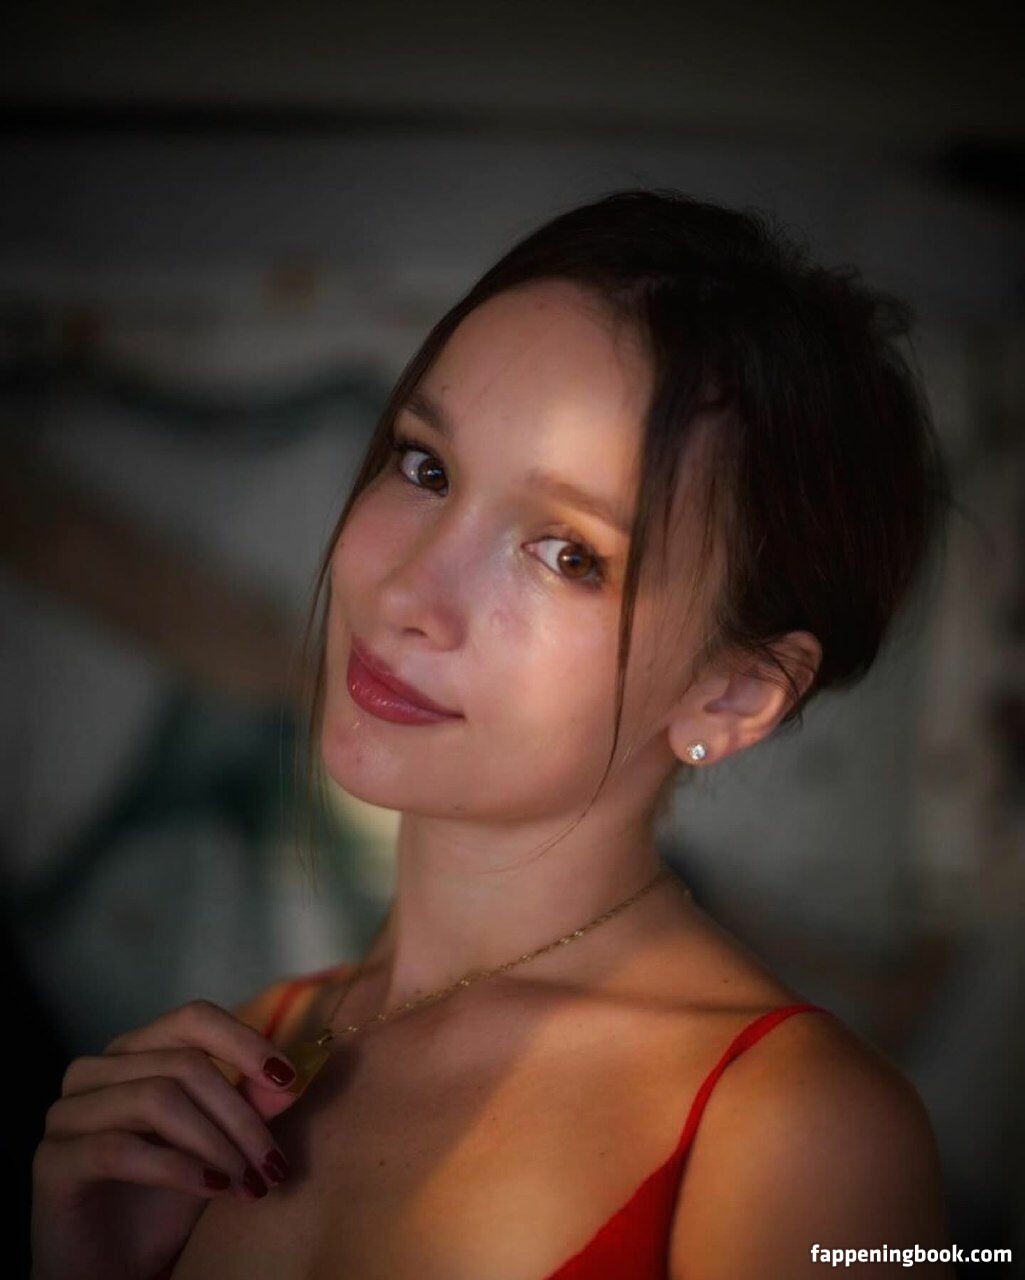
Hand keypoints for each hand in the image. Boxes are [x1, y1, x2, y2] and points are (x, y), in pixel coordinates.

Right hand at [30, 997, 302, 1279]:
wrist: (110, 1269)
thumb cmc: (163, 1202)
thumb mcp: (218, 1148)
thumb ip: (247, 1108)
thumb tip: (289, 1079)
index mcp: (135, 1052)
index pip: (193, 1018)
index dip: (243, 1042)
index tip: (288, 1079)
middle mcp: (95, 1071)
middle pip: (185, 1064)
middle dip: (241, 1116)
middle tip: (274, 1164)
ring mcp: (67, 1112)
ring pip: (157, 1098)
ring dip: (216, 1143)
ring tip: (249, 1184)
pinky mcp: (51, 1160)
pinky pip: (120, 1148)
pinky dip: (177, 1168)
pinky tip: (212, 1190)